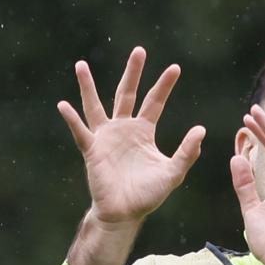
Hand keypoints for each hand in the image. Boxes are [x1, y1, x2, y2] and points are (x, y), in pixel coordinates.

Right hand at [57, 47, 205, 226]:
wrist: (124, 213)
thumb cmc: (148, 195)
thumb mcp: (173, 172)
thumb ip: (187, 152)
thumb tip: (200, 130)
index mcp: (143, 132)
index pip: (154, 102)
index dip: (164, 85)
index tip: (175, 67)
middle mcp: (123, 129)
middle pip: (126, 94)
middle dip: (133, 72)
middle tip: (139, 50)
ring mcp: (105, 138)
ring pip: (96, 106)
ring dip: (88, 86)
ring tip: (81, 65)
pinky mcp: (92, 150)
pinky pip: (81, 132)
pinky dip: (72, 119)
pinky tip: (63, 105)